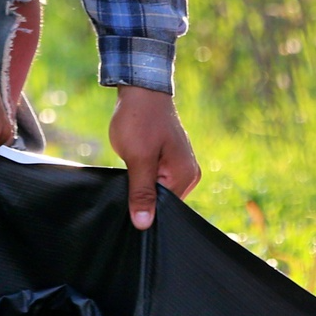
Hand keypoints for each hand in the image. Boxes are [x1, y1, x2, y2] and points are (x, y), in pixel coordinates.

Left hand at [110, 86, 200, 229]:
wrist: (141, 89)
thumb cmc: (140, 120)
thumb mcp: (138, 159)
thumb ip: (142, 193)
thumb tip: (144, 225)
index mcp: (186, 175)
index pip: (164, 209)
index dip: (143, 210)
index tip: (125, 203)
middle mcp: (189, 174)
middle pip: (162, 201)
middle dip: (141, 198)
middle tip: (125, 183)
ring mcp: (180, 166)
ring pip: (156, 190)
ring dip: (140, 187)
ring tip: (129, 171)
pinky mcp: (170, 160)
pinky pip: (155, 179)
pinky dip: (141, 178)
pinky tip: (132, 168)